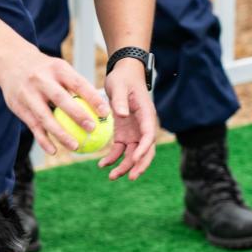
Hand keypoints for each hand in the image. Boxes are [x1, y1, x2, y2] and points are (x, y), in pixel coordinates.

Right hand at [0, 46, 110, 154]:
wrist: (10, 63)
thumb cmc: (44, 70)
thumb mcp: (59, 69)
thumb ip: (74, 85)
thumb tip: (99, 106)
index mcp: (56, 69)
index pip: (77, 84)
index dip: (92, 98)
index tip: (105, 113)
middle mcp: (40, 80)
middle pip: (60, 99)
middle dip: (77, 115)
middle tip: (92, 129)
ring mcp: (27, 94)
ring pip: (45, 117)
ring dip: (60, 133)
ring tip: (75, 146)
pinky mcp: (18, 107)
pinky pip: (33, 126)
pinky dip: (43, 140)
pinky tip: (53, 150)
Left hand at [99, 59, 156, 179]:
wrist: (123, 74)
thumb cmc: (123, 78)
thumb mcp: (119, 86)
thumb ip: (120, 100)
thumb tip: (121, 115)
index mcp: (146, 114)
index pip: (149, 135)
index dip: (144, 149)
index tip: (135, 159)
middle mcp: (143, 125)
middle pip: (145, 149)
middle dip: (139, 165)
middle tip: (130, 177)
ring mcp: (134, 131)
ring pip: (133, 153)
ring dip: (125, 166)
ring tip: (112, 176)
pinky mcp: (124, 132)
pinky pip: (121, 149)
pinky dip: (113, 158)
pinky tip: (102, 165)